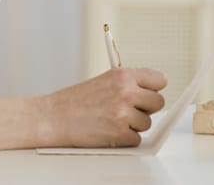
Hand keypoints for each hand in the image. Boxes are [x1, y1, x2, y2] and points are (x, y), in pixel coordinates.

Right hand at [41, 67, 166, 147]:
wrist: (53, 117)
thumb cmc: (76, 100)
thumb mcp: (105, 80)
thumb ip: (129, 84)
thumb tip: (152, 93)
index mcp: (123, 74)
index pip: (160, 79)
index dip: (154, 88)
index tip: (148, 93)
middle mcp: (126, 91)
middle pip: (158, 102)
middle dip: (147, 108)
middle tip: (130, 110)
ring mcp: (123, 112)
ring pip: (147, 123)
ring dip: (133, 125)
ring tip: (111, 120)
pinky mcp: (119, 133)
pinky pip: (136, 139)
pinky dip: (124, 139)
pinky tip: (108, 131)